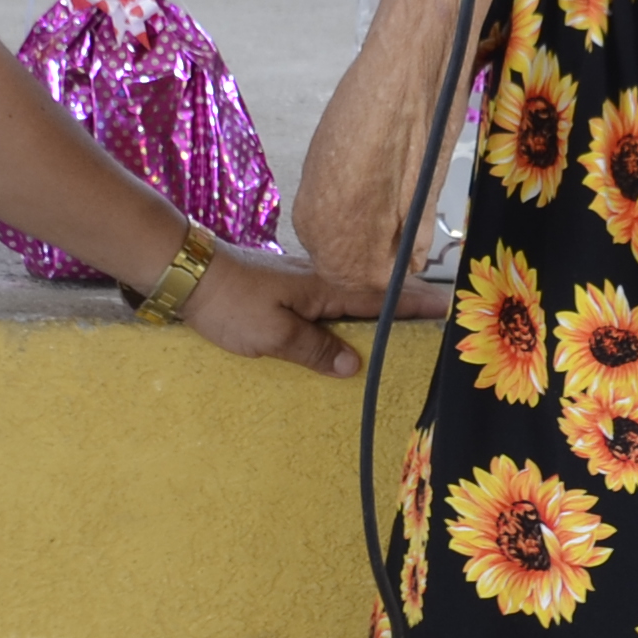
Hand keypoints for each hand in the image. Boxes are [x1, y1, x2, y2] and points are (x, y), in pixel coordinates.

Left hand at [177, 236, 418, 377]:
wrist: (186, 272)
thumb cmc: (231, 304)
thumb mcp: (273, 334)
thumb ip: (315, 349)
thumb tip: (355, 365)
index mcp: (325, 288)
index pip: (381, 298)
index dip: (416, 303)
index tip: (451, 306)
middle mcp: (320, 279)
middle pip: (373, 292)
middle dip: (407, 302)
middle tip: (441, 316)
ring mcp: (303, 281)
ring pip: (352, 294)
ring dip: (380, 305)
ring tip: (406, 322)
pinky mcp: (286, 287)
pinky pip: (330, 299)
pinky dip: (351, 308)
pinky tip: (351, 321)